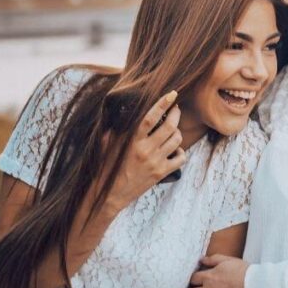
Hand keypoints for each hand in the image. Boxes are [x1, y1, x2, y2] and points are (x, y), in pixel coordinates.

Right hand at [106, 91, 187, 210]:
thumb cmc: (106, 166)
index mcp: (131, 140)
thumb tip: (121, 108)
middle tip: (176, 109)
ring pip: (177, 140)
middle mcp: (145, 150)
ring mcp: (155, 162)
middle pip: (170, 127)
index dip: (162, 103)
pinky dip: (180, 151)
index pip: (150, 117)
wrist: (109, 194)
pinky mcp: (161, 174)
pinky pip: (180, 158)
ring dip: (177, 131)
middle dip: (176, 114)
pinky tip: (174, 149)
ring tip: (172, 129)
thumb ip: (116, 127)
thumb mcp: (107, 144)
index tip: (172, 93)